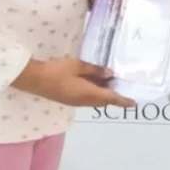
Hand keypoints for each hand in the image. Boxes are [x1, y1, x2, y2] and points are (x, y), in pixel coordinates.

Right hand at [12, 57, 135, 108]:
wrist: (35, 79)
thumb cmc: (57, 70)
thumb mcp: (78, 66)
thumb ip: (94, 70)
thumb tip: (109, 73)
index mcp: (89, 94)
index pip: (111, 98)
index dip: (123, 101)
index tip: (134, 103)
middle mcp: (84, 101)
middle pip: (104, 100)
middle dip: (114, 95)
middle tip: (122, 86)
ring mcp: (75, 102)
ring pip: (95, 100)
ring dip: (103, 93)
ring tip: (110, 81)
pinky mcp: (69, 100)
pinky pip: (87, 98)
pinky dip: (94, 92)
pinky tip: (93, 82)